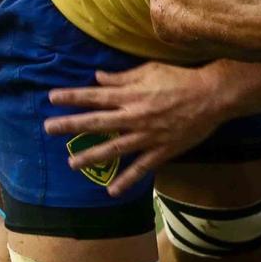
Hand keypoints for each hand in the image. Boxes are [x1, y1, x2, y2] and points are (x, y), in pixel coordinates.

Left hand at [44, 64, 224, 197]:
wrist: (211, 96)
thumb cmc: (180, 79)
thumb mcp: (149, 70)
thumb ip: (122, 77)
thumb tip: (98, 77)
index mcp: (131, 95)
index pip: (95, 96)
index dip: (72, 97)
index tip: (52, 99)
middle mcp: (134, 117)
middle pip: (96, 123)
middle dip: (70, 126)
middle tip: (49, 129)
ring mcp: (147, 136)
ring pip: (113, 149)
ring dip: (90, 157)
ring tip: (71, 164)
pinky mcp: (162, 150)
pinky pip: (141, 168)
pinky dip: (126, 180)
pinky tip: (111, 191)